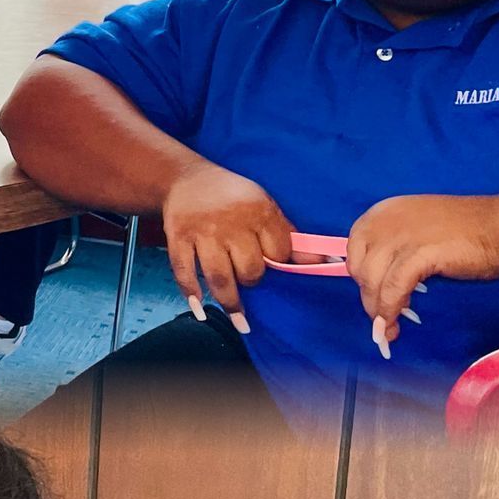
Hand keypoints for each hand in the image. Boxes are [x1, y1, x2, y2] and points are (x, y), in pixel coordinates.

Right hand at [160, 162, 293, 331]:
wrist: (187, 180)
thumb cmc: (232, 198)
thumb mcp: (263, 205)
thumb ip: (286, 233)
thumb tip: (319, 261)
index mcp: (259, 212)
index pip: (278, 251)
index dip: (278, 263)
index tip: (272, 266)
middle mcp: (231, 223)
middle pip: (249, 269)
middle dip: (252, 280)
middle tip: (248, 279)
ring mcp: (203, 233)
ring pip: (219, 277)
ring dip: (229, 302)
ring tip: (238, 318)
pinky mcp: (178, 239)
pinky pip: (184, 272)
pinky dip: (191, 293)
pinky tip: (199, 308)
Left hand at [348, 193, 498, 354]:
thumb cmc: (468, 232)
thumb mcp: (419, 229)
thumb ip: (394, 246)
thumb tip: (374, 281)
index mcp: (386, 210)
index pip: (354, 247)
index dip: (360, 274)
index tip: (374, 290)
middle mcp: (389, 219)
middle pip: (359, 268)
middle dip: (369, 296)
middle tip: (383, 315)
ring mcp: (403, 236)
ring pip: (372, 282)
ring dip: (378, 310)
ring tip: (389, 328)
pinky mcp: (419, 254)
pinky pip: (392, 291)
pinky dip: (390, 312)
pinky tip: (395, 326)